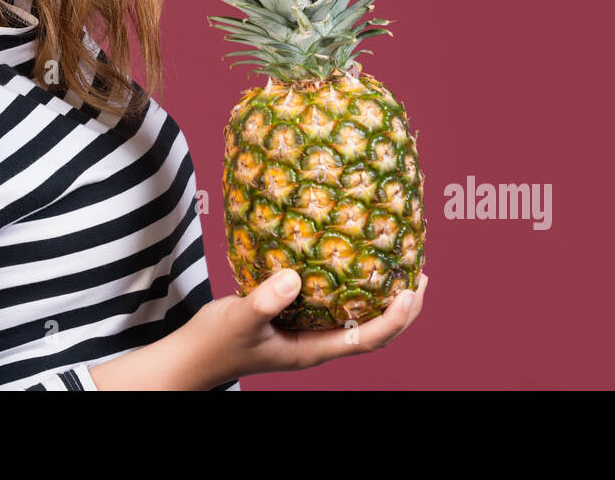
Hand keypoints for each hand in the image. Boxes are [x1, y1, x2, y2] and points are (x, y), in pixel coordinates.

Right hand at [189, 268, 428, 384]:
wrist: (194, 355)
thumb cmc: (215, 342)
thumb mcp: (238, 319)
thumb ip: (264, 301)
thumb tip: (294, 277)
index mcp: (313, 351)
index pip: (369, 340)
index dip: (396, 318)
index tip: (411, 290)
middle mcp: (318, 343)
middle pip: (376, 332)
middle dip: (403, 308)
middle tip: (421, 274)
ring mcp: (309, 331)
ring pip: (359, 318)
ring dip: (383, 296)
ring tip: (398, 266)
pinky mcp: (296, 318)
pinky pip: (335, 303)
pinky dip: (351, 285)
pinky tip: (349, 259)